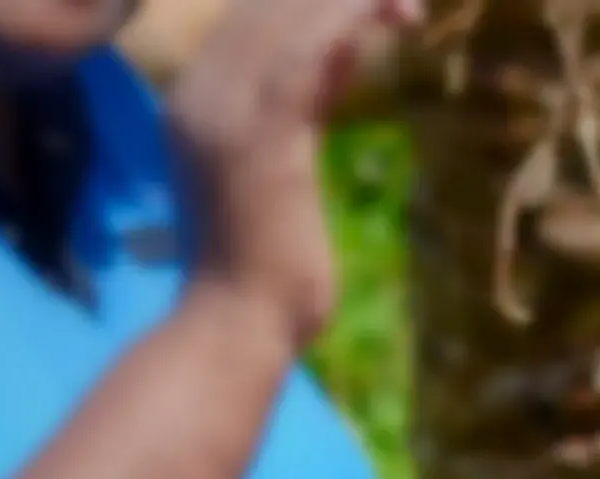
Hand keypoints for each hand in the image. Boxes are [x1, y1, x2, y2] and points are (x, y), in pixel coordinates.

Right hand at [163, 0, 419, 354]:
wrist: (232, 325)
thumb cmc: (260, 278)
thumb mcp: (277, 181)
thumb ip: (294, 125)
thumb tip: (329, 79)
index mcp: (194, 104)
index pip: (248, 25)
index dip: (305, 4)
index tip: (366, 7)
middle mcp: (200, 95)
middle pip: (263, 9)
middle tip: (399, 4)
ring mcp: (226, 112)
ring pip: (286, 21)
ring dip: (349, 4)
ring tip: (405, 3)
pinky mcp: (265, 137)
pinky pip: (307, 56)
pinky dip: (347, 24)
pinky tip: (389, 11)